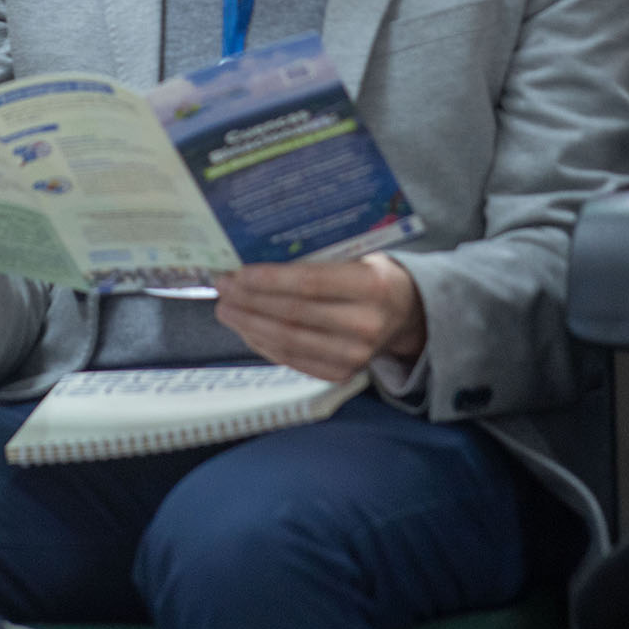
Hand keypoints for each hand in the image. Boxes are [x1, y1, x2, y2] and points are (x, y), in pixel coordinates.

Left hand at [213, 254, 425, 383]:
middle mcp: (365, 324)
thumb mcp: (359, 255)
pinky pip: (292, 361)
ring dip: (249, 325)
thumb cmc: (371, 275)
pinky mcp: (342, 374)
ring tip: (225, 309)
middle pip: (293, 315)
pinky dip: (263, 344)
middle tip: (221, 289)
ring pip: (288, 341)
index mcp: (371, 285)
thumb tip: (256, 258)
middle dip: (249, 302)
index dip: (268, 281)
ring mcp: (355, 355)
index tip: (237, 274)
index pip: (309, 284)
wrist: (407, 313)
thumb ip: (317, 258)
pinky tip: (246, 328)